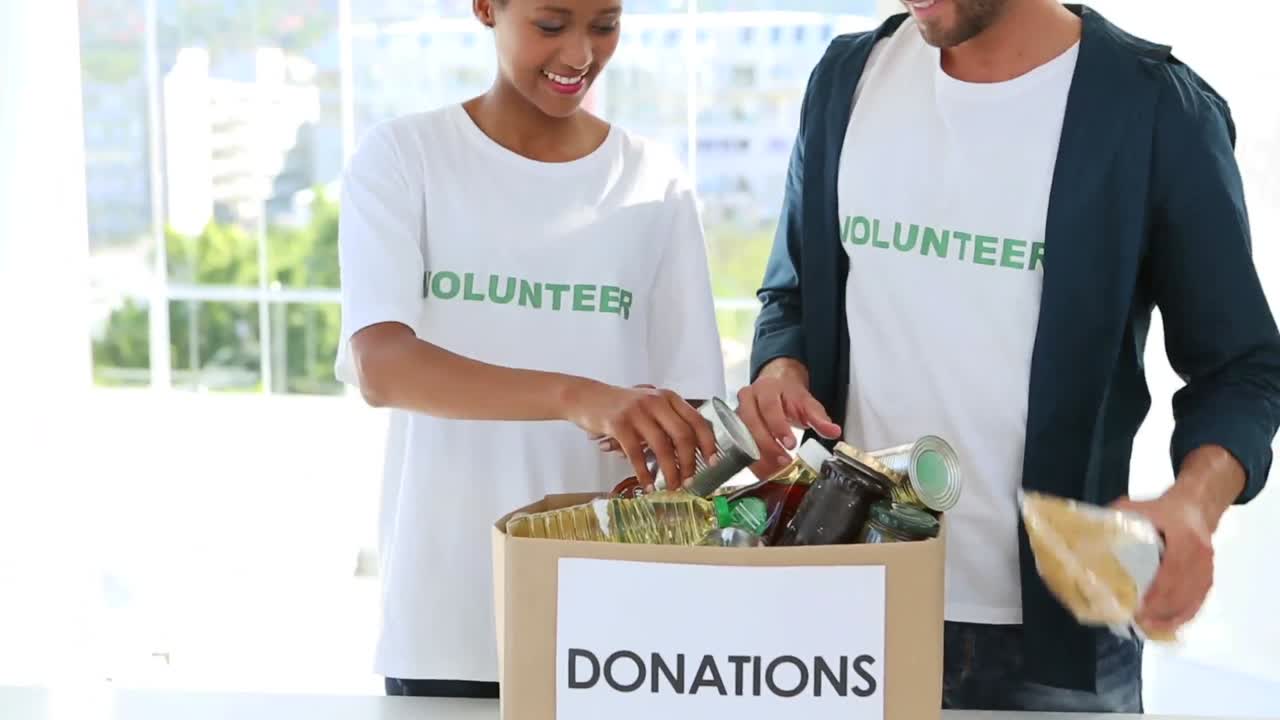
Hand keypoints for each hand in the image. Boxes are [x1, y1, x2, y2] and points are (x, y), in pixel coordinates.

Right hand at [563, 380, 716, 489]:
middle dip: (690, 462)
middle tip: (690, 480)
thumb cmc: (621, 407)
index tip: (713, 462)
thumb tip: (688, 454)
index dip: (708, 443)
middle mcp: (656, 401)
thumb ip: (668, 422)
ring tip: (671, 486)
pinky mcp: (619, 424)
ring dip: (670, 471)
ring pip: (662, 447)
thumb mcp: (649, 406)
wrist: (586, 398)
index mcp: (668, 397)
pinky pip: (636, 453)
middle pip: (683, 435)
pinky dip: (644, 472)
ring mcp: (637, 411)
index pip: (697, 420)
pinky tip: (647, 483)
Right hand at [736, 358, 841, 477]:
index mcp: (766, 389)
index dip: (778, 427)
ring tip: (775, 469)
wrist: (775, 387)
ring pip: (741, 435)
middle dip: (767, 444)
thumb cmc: (788, 396)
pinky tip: (764, 471)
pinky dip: (752, 460)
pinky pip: (739, 446)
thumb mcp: (806, 403)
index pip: (769, 407)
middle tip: (784, 460)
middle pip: (751, 422)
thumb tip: (834, 431)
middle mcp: (747, 398)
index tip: (791, 444)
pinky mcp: (734, 427)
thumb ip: (819, 418)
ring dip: (758, 455)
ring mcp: (737, 412)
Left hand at [1110, 493, 1212, 636]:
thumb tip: (1087, 533)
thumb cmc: (1162, 510)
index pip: (1172, 571)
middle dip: (1160, 610)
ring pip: (1191, 600)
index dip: (1158, 593)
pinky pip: (1198, 602)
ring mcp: (1207, 569)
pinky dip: (1182, 617)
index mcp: (1184, 537)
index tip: (1140, 607)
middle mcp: (1200, 556)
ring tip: (1148, 628)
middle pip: (1182, 591)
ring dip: (1170, 617)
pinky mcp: (1208, 579)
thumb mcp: (1139, 508)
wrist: (1194, 508)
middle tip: (1137, 621)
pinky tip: (1166, 626)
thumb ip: (1116, 518)